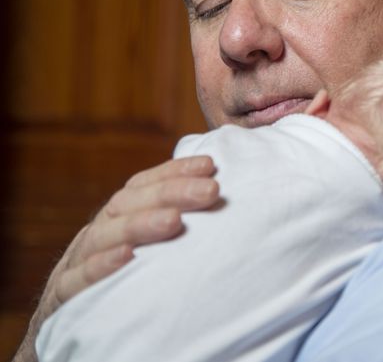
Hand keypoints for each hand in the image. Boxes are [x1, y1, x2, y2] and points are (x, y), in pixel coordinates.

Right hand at [12, 156, 219, 361]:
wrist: (70, 317)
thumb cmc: (124, 276)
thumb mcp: (147, 244)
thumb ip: (174, 220)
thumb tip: (217, 191)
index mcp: (118, 215)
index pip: (144, 185)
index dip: (175, 171)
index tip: (209, 166)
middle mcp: (100, 230)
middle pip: (130, 203)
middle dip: (171, 192)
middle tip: (209, 191)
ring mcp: (79, 259)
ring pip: (105, 234)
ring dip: (141, 224)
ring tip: (174, 220)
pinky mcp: (65, 293)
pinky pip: (79, 278)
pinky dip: (102, 265)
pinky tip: (127, 256)